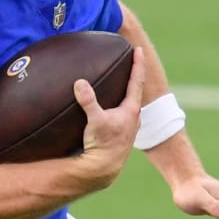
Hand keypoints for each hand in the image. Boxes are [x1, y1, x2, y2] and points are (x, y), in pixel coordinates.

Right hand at [72, 46, 145, 186]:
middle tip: (132, 60)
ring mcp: (129, 126)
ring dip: (127, 91)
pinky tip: (111, 107)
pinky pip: (122, 113)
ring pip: (130, 103)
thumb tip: (80, 82)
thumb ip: (88, 101)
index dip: (138, 64)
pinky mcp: (121, 133)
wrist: (105, 168)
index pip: (137, 81)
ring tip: (121, 81)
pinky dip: (119, 104)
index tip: (139, 50)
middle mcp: (133, 117)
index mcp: (131, 110)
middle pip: (136, 90)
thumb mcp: (95, 121)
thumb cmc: (103, 145)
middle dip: (134, 75)